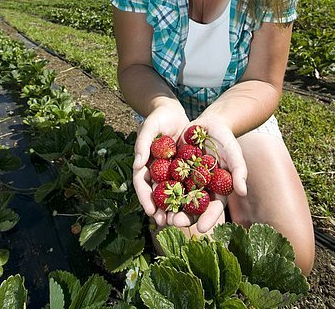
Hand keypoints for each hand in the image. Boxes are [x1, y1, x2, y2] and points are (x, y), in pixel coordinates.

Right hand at [132, 104, 188, 226]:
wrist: (175, 112)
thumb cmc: (159, 118)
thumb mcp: (149, 127)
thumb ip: (143, 143)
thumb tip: (137, 164)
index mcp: (144, 164)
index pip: (141, 184)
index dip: (145, 198)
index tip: (150, 211)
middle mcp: (156, 171)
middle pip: (157, 193)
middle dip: (161, 209)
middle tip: (167, 222)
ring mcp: (170, 171)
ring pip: (172, 192)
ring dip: (176, 207)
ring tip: (182, 221)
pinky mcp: (184, 169)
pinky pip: (187, 183)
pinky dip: (190, 194)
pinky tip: (198, 206)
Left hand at [162, 115, 246, 232]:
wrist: (207, 123)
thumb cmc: (225, 139)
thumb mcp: (233, 151)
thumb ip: (239, 169)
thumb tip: (242, 191)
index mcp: (217, 190)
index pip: (214, 208)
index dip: (208, 218)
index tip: (200, 228)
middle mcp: (201, 189)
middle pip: (192, 208)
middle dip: (183, 217)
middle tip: (173, 222)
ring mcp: (186, 181)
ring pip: (177, 199)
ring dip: (168, 208)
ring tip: (160, 215)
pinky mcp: (174, 171)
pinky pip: (166, 182)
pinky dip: (159, 189)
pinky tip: (151, 194)